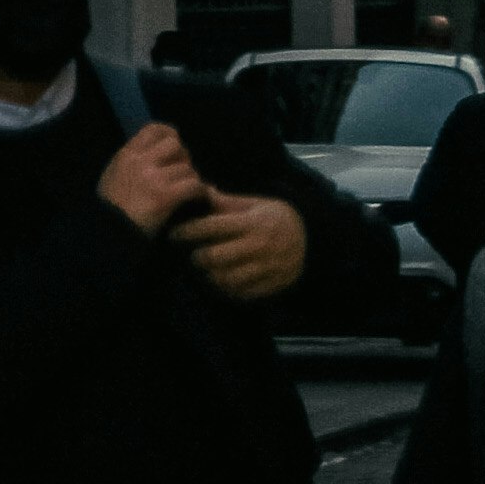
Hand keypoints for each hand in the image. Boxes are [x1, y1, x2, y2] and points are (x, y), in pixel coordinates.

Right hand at [97, 122, 204, 239]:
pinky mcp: (165, 196)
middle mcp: (141, 161)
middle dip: (183, 158)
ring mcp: (154, 178)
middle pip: (175, 144)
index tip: (174, 148)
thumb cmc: (107, 215)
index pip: (153, 130)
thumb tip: (153, 158)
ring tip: (190, 192)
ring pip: (187, 168)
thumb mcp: (111, 180)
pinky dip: (200, 193)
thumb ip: (130, 166)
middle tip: (182, 174)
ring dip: (191, 179)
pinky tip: (199, 200)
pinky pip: (193, 185)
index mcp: (126, 155)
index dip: (168, 135)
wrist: (106, 239)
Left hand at [173, 193, 306, 306]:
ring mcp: (261, 270)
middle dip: (197, 257)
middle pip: (214, 257)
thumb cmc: (277, 218)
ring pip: (223, 279)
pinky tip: (219, 281)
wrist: (311, 242)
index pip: (214, 227)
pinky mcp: (265, 288)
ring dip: (208, 276)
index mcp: (252, 222)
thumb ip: (227, 202)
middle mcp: (256, 247)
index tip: (174, 233)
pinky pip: (237, 294)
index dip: (190, 230)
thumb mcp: (256, 204)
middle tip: (190, 254)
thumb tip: (201, 189)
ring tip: (203, 269)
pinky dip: (224, 289)